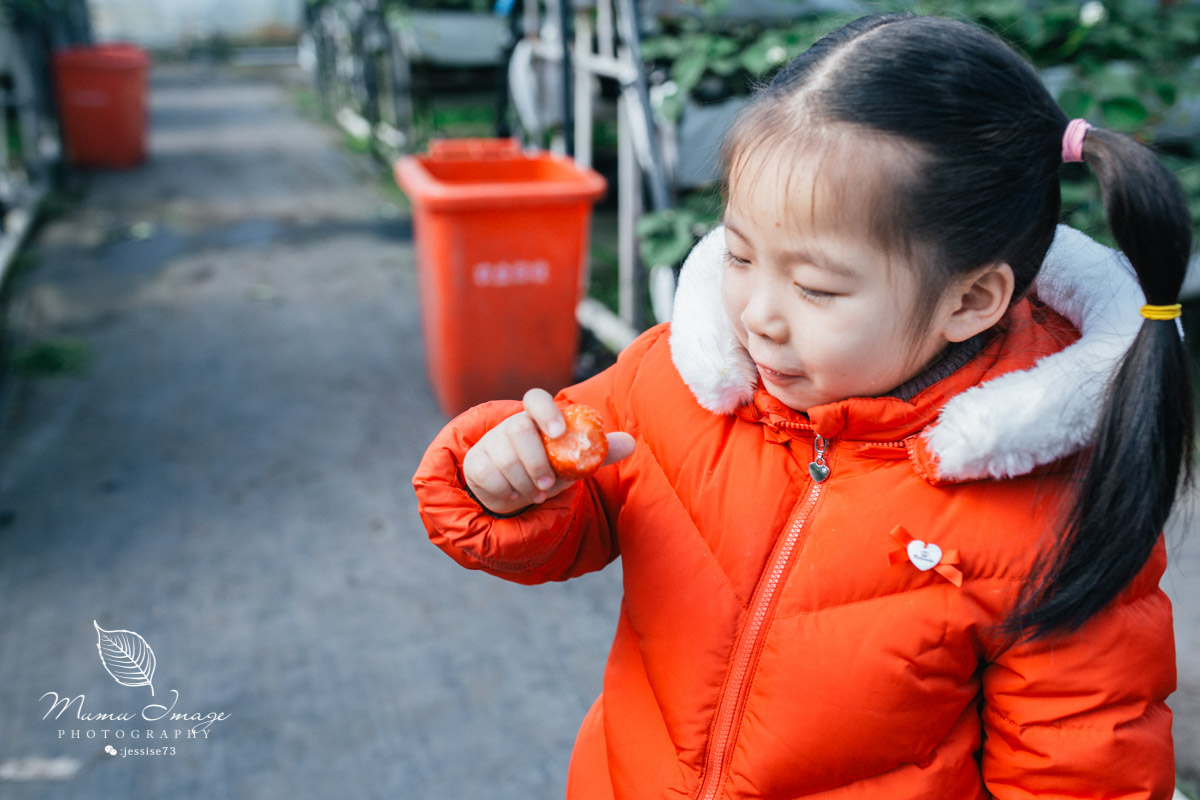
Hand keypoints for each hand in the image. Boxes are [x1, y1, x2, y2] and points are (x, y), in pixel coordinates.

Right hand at [462, 388, 634, 515]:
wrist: (516, 488)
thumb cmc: (549, 468)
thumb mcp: (574, 462)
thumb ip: (599, 452)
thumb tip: (631, 442)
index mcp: (536, 417)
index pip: (535, 398)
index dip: (546, 411)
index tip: (558, 433)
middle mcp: (510, 424)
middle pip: (518, 429)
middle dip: (535, 461)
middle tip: (548, 484)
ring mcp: (490, 441)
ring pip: (504, 457)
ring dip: (524, 481)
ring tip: (537, 493)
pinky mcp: (476, 461)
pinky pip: (488, 474)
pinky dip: (506, 490)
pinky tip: (515, 494)